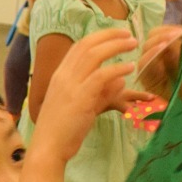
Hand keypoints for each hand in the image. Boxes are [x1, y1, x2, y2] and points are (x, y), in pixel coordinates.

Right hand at [34, 29, 152, 159]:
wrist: (48, 147)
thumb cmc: (61, 130)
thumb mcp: (79, 106)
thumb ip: (98, 92)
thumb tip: (118, 82)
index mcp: (59, 76)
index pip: (78, 47)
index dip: (99, 37)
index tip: (116, 35)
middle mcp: (63, 76)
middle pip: (87, 45)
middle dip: (109, 35)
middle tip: (129, 35)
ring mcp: (70, 85)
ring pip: (95, 55)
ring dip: (116, 46)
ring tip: (133, 44)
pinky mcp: (81, 97)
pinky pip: (101, 75)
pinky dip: (118, 68)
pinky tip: (130, 67)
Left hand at [137, 26, 181, 116]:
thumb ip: (177, 68)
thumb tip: (168, 46)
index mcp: (149, 79)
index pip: (145, 62)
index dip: (153, 52)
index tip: (166, 45)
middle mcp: (150, 65)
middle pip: (147, 47)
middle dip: (161, 39)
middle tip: (178, 34)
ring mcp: (159, 55)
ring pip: (154, 37)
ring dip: (166, 31)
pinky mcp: (170, 47)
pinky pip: (164, 34)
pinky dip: (172, 29)